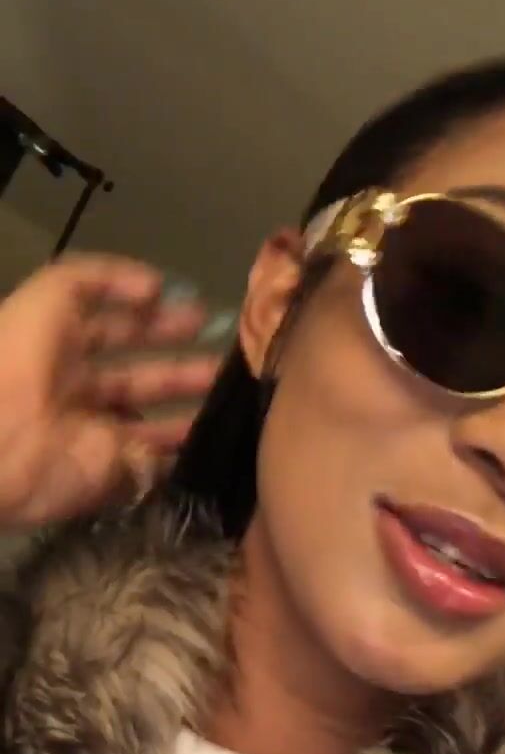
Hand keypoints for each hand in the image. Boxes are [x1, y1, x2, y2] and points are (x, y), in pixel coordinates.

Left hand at [0, 253, 223, 527]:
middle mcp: (83, 392)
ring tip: (235, 398)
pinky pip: (156, 467)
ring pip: (155, 425)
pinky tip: (220, 437)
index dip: (156, 320)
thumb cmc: (21, 363)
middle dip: (183, 368)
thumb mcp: (51, 297)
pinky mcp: (113, 476)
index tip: (200, 316)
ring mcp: (100, 436)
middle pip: (142, 379)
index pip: (118, 330)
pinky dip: (186, 456)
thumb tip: (156, 288)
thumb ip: (98, 277)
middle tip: (229, 360)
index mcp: (62, 347)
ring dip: (193, 411)